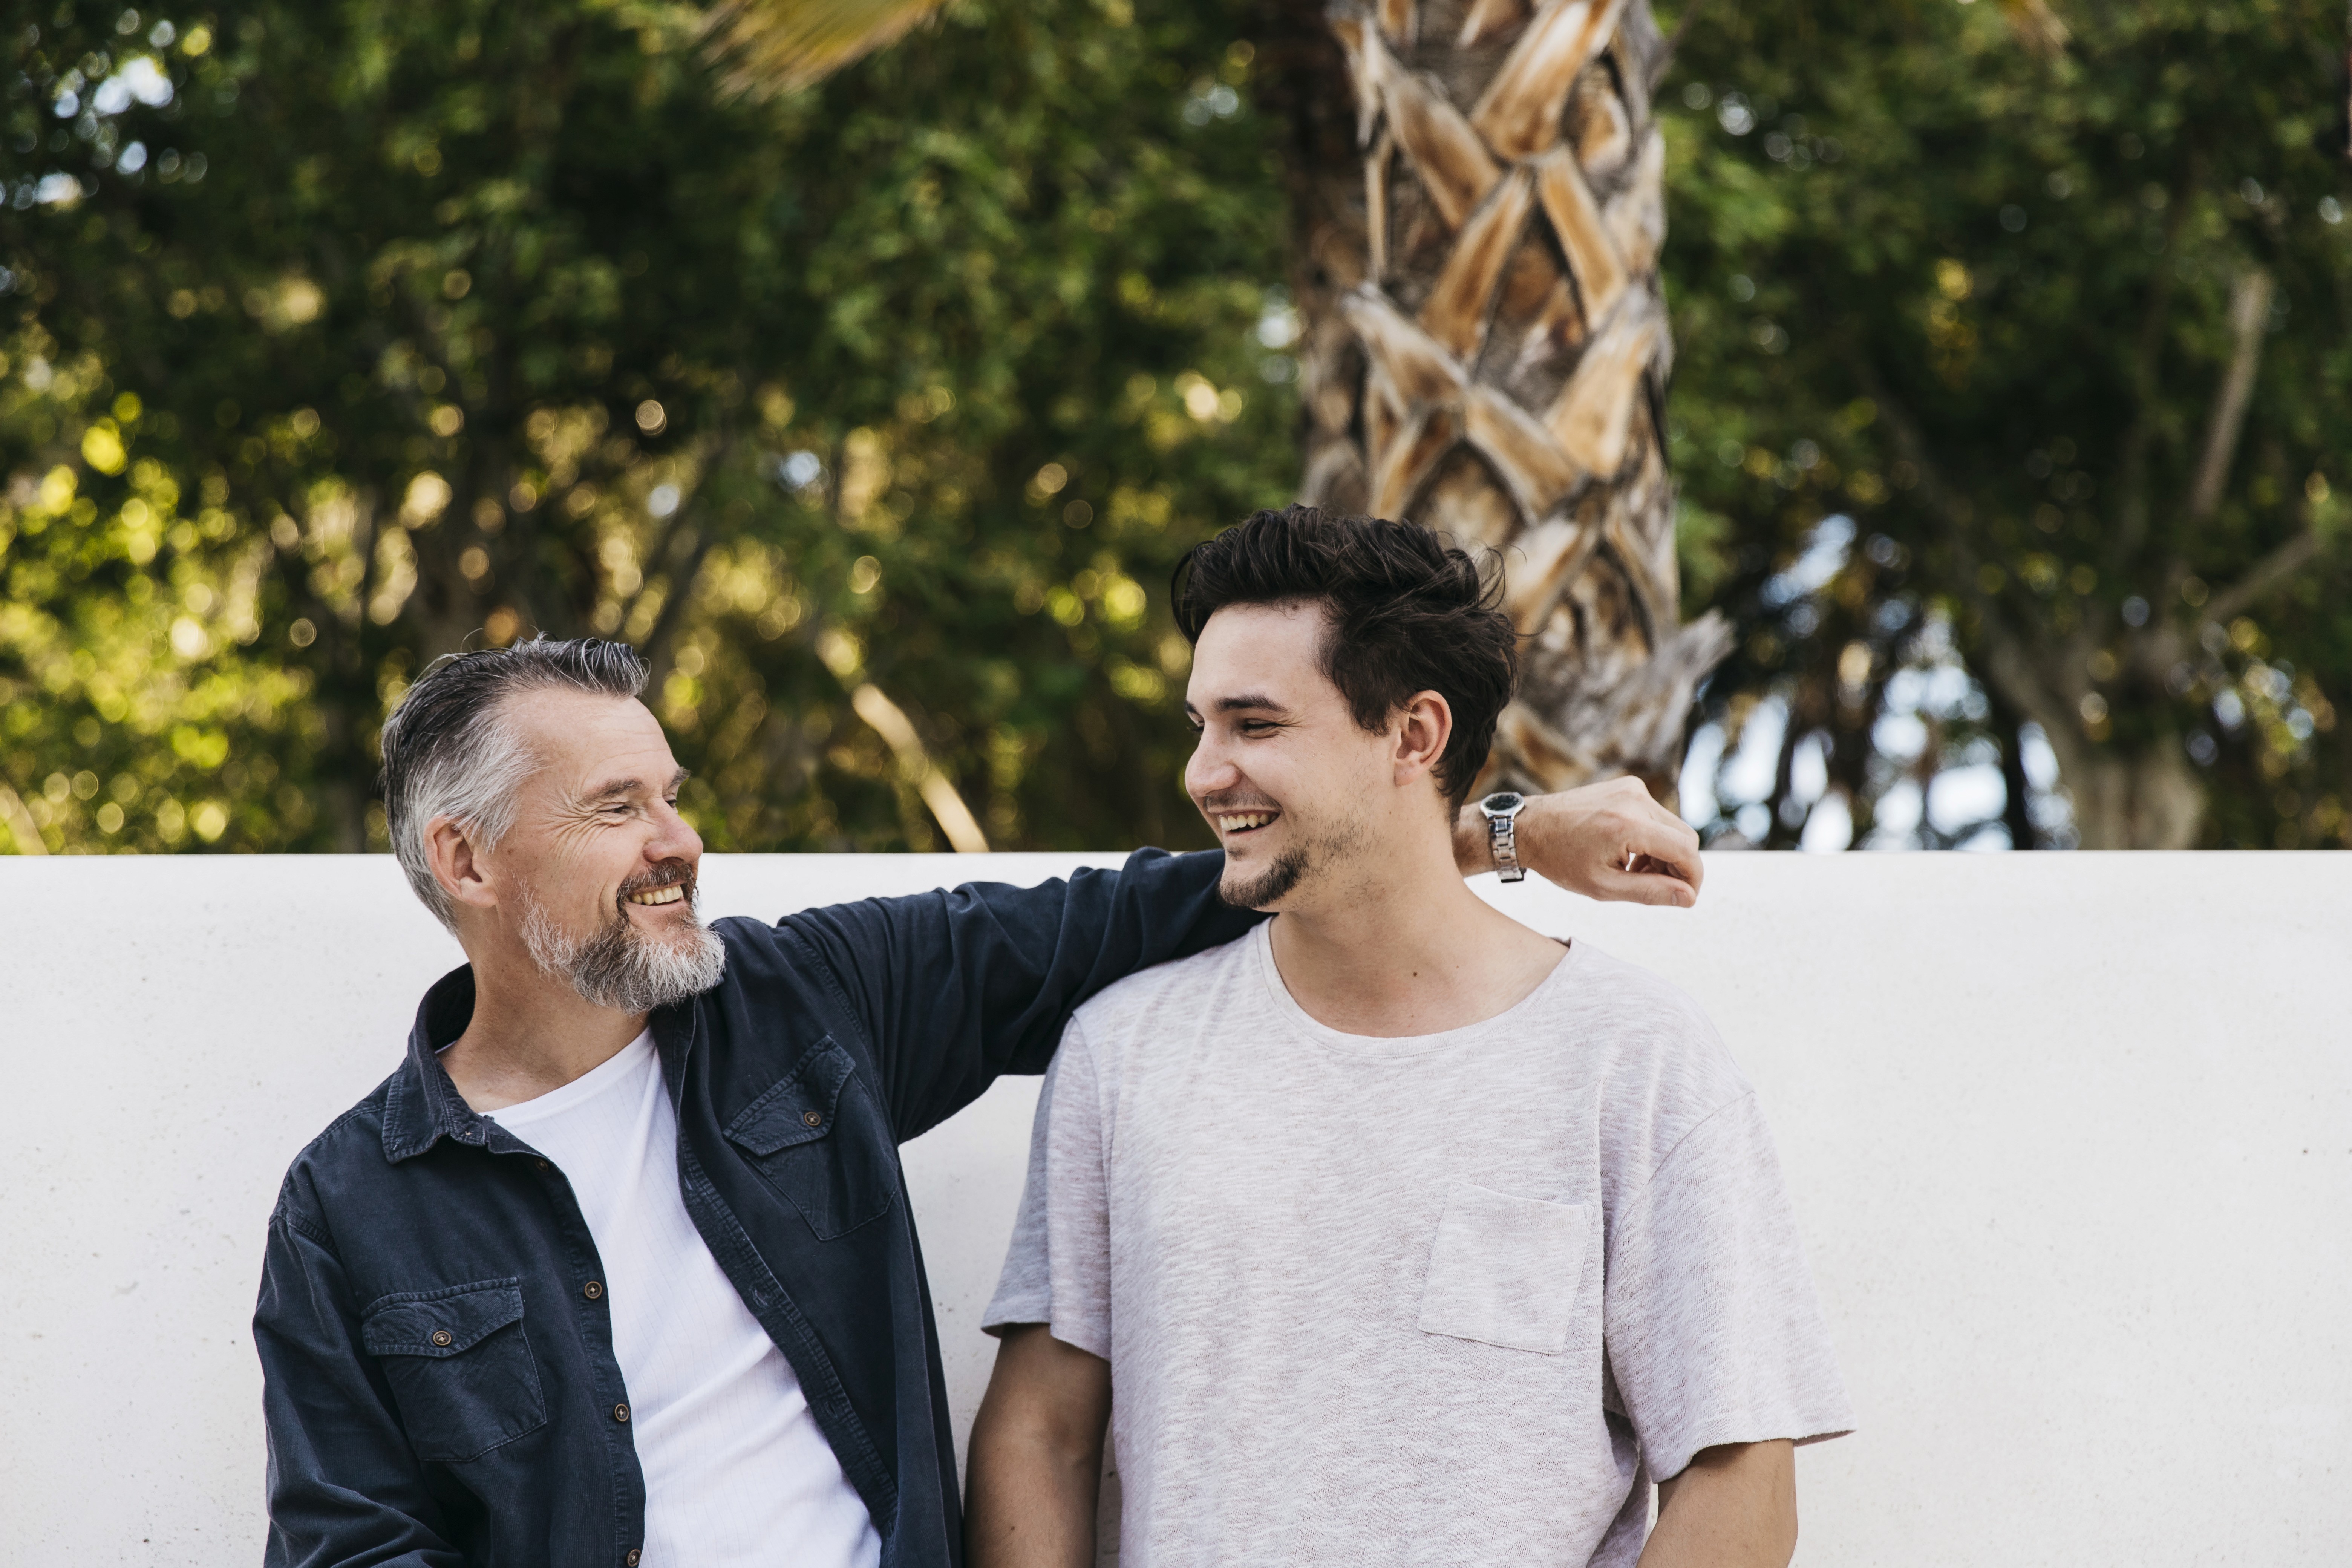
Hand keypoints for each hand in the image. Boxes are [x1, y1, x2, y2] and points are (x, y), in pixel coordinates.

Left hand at [1455, 777, 1703, 906]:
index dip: (1693, 877)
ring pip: (1671, 827)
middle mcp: (1634, 799)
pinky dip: (1651, 838)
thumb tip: (1689, 898)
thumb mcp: (1603, 886)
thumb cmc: (1559, 860)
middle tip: (1654, 887)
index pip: (1685, 850)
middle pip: (1684, 837)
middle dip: (1677, 867)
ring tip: (1634, 873)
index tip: (1685, 897)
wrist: (1529, 827)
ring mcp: (1632, 788)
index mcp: (1628, 824)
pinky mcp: (1627, 786)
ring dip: (1663, 854)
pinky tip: (1627, 855)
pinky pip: (1655, 816)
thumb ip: (1650, 892)